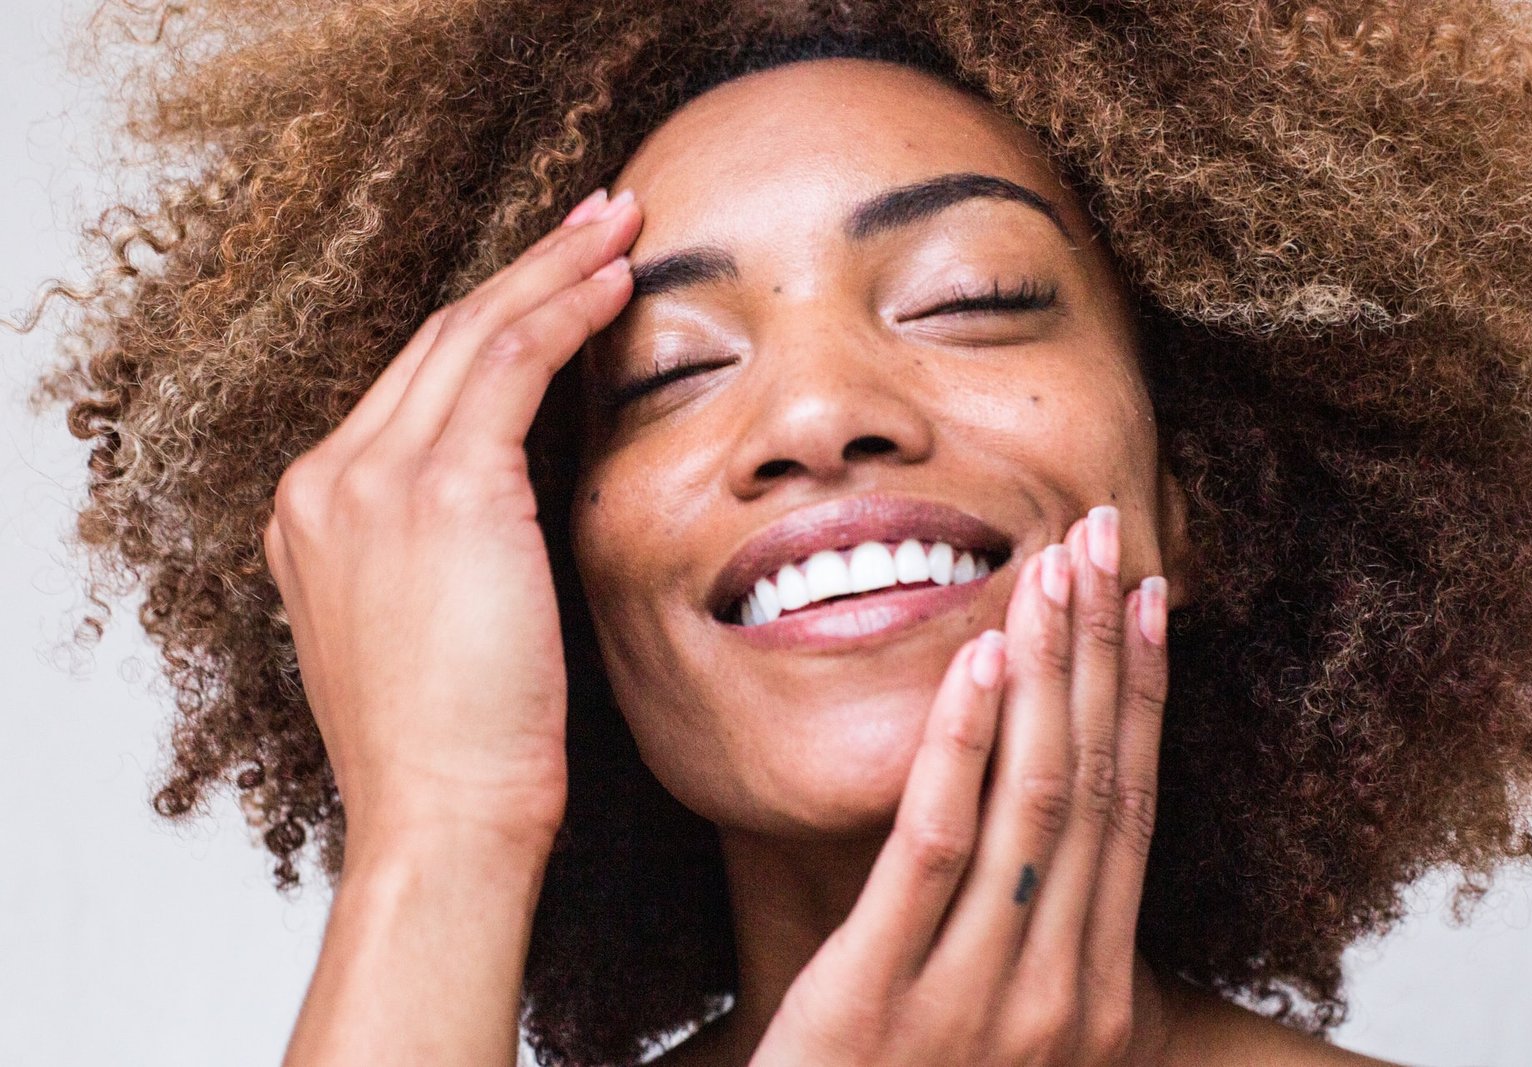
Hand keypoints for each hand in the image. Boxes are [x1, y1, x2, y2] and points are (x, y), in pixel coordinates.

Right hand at [262, 186, 638, 855]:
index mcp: (315, 514)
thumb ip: (439, 548)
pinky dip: (564, 310)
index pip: (413, 389)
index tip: (547, 287)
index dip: (490, 325)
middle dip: (523, 271)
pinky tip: (616, 282)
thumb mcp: (422, 627)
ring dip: (553, 268)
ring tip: (618, 224)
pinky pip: (509, 362)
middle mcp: (327, 482)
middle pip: (437, 342)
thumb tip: (511, 502)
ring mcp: (371, 481)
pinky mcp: (441, 491)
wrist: (440, 818)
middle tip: (592, 221)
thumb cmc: (455, 746)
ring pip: (473, 333)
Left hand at [749, 507, 1174, 1066]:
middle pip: (1093, 787)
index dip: (1142, 696)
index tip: (1147, 599)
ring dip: (1046, 674)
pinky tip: (976, 658)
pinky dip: (962, 743)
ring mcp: (978, 1001)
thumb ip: (1024, 933)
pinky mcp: (883, 1000)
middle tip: (1100, 540)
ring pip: (1032, 804)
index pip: (1132, 811)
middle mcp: (1058, 995)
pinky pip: (935, 848)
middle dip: (1101, 653)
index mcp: (1094, 995)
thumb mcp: (996, 1025)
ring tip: (1047, 573)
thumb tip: (1034, 810)